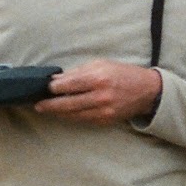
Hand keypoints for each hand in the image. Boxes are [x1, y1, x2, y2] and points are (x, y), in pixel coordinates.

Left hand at [33, 60, 159, 125]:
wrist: (147, 91)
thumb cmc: (123, 74)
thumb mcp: (102, 64)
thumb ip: (78, 72)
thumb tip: (57, 80)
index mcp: (98, 78)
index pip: (67, 85)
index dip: (53, 88)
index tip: (45, 88)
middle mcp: (100, 96)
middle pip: (66, 103)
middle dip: (49, 104)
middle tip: (38, 104)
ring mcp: (102, 111)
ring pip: (72, 115)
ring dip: (57, 112)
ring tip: (47, 109)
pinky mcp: (105, 120)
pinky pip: (82, 120)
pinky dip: (71, 116)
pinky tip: (64, 113)